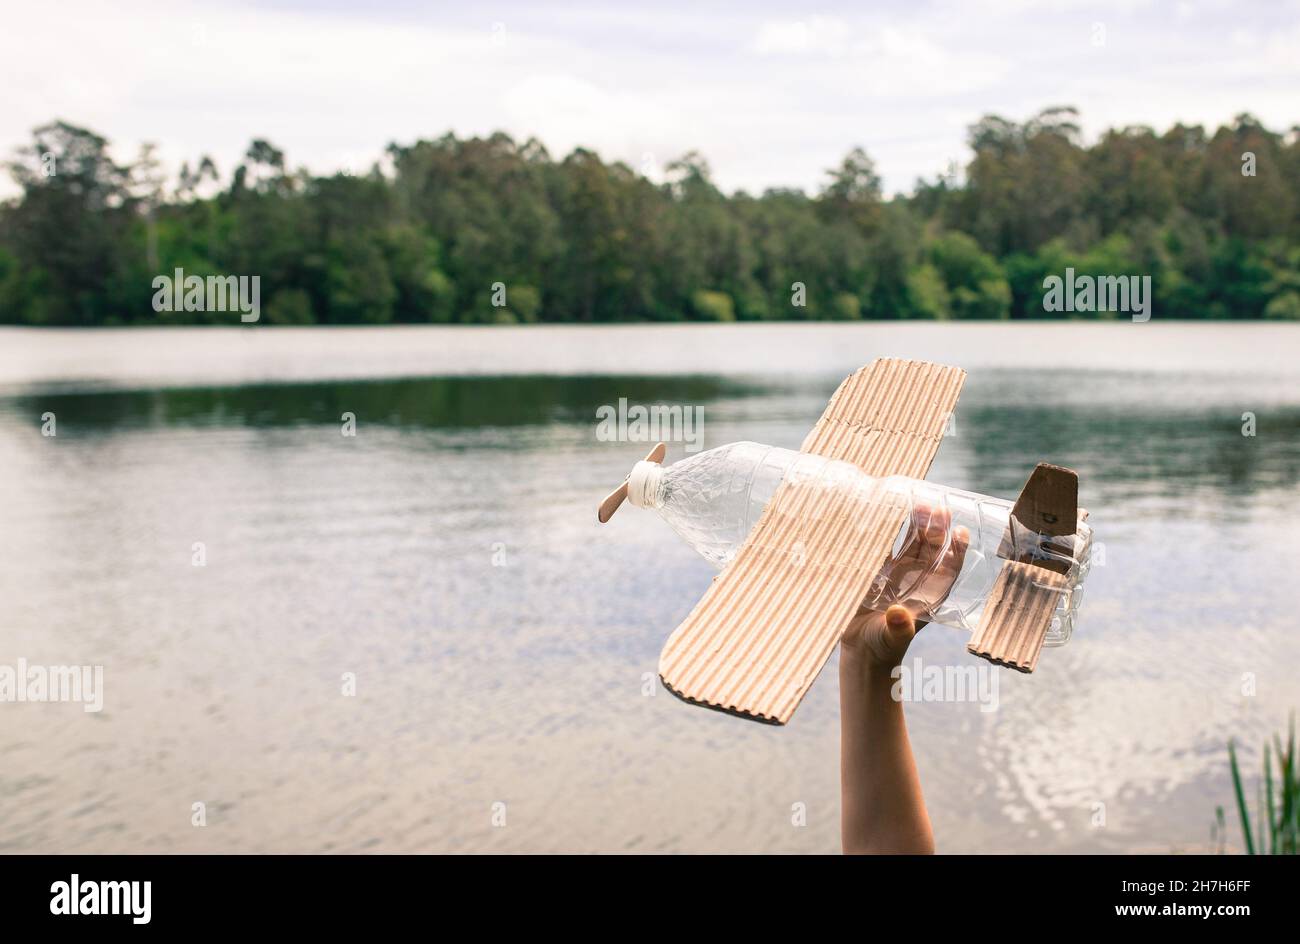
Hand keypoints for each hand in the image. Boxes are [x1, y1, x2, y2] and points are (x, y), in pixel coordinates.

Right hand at [841, 504, 969, 670]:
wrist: (862, 650)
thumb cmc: (883, 647)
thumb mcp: (892, 639)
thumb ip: (898, 628)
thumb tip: (898, 614)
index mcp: (929, 595)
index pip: (949, 569)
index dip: (956, 551)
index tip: (961, 532)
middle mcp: (917, 581)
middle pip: (932, 551)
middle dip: (937, 530)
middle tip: (939, 508)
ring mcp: (898, 574)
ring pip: (912, 544)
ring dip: (917, 526)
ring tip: (920, 504)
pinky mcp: (877, 572)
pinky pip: (886, 547)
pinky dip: (888, 533)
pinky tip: (889, 515)